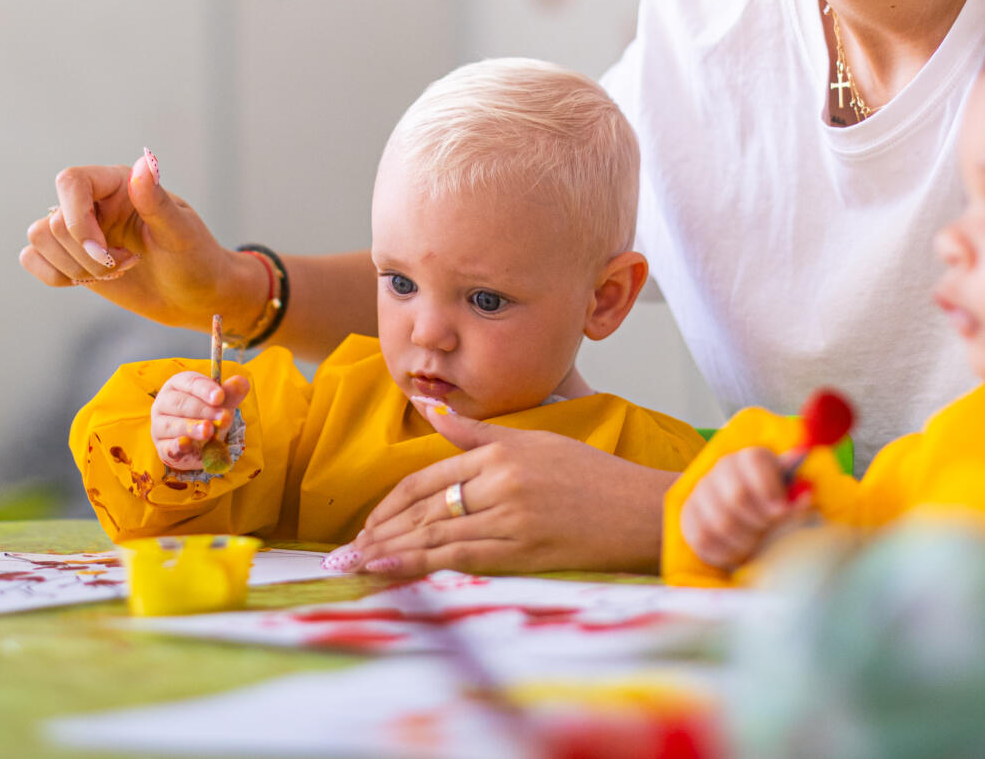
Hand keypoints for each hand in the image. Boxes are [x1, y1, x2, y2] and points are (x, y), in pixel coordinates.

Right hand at [19, 151, 268, 335]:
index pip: (70, 181)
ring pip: (38, 239)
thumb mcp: (181, 232)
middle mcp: (94, 202)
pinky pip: (33, 259)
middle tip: (127, 264)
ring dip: (73, 267)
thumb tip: (144, 164)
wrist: (194, 294)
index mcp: (119, 183)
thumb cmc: (195, 259)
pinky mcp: (70, 257)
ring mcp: (79, 230)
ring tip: (114, 271)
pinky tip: (90, 280)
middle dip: (87, 257)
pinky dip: (56, 276)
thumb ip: (156, 201)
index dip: (76, 218)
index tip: (105, 252)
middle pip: (52, 221)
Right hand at [152, 370, 251, 470]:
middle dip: (203, 410)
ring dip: (191, 427)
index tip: (220, 396)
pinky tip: (186, 444)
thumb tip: (242, 381)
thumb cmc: (208, 414)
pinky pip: (167, 446)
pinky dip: (176, 446)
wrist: (199, 443)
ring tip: (209, 431)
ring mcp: (159, 426)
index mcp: (178, 384)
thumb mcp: (221, 403)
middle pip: (181, 403)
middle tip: (224, 417)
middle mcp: (164, 402)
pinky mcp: (162, 447)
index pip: (190, 382)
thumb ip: (230, 393)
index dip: (205, 389)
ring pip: (172, 424)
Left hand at [326, 406, 676, 576]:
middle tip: (343, 555)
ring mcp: (511, 518)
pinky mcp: (525, 550)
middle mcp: (500, 482)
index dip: (390, 506)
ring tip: (356, 568)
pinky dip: (423, 567)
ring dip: (390, 554)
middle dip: (379, 534)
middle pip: (423, 510)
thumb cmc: (592, 476)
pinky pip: (462, 558)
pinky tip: (395, 574)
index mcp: (499, 453)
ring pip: (435, 536)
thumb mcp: (534, 439)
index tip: (366, 527)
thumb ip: (476, 432)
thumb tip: (432, 411)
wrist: (641, 509)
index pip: (426, 480)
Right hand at [679, 448, 811, 572]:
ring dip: (743, 541)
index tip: (781, 511)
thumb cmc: (774, 506)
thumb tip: (803, 487)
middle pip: (737, 496)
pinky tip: (738, 552)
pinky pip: (702, 538)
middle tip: (770, 532)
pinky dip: (723, 552)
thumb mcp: (791, 496)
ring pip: (719, 522)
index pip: (755, 461)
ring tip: (756, 544)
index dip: (769, 488)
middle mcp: (723, 468)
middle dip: (759, 522)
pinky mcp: (689, 514)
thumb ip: (798, 492)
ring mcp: (702, 490)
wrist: (749, 519)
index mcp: (751, 458)